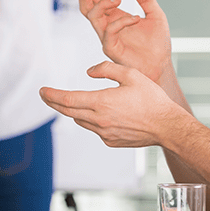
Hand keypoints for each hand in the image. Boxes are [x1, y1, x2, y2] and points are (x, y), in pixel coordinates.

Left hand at [40, 61, 187, 147]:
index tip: (42, 90)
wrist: (167, 126)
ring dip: (73, 111)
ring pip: (80, 121)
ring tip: (71, 103)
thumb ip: (106, 69)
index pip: (67, 99)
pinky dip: (91, 120)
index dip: (52, 95)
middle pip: (68, 112)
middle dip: (54, 103)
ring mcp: (104, 133)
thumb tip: (88, 72)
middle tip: (45, 95)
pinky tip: (99, 114)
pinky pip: (94, 129)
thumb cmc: (152, 99)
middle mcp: (99, 120)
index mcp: (102, 102)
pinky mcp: (110, 141)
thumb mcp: (130, 74)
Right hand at [79, 0, 171, 81]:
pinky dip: (120, 22)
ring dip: (102, 5)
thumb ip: (146, 0)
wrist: (161, 64)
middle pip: (87, 9)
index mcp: (115, 18)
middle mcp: (108, 27)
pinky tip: (136, 18)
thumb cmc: (157, 43)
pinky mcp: (112, 50)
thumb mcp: (156, 15)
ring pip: (93, 18)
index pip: (95, 2)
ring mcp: (109, 38)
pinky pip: (109, 33)